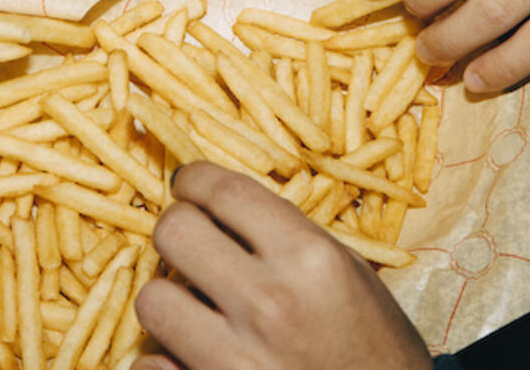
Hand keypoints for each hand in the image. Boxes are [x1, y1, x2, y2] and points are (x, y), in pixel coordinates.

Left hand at [132, 162, 432, 369]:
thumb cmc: (379, 349)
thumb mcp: (352, 277)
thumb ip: (290, 238)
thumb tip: (225, 209)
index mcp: (310, 260)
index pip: (226, 192)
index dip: (196, 179)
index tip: (188, 185)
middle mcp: (269, 304)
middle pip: (174, 233)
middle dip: (179, 231)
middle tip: (192, 243)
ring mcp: (236, 359)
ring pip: (152, 299)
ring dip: (170, 298)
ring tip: (195, 307)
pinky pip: (150, 365)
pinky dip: (165, 360)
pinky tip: (190, 357)